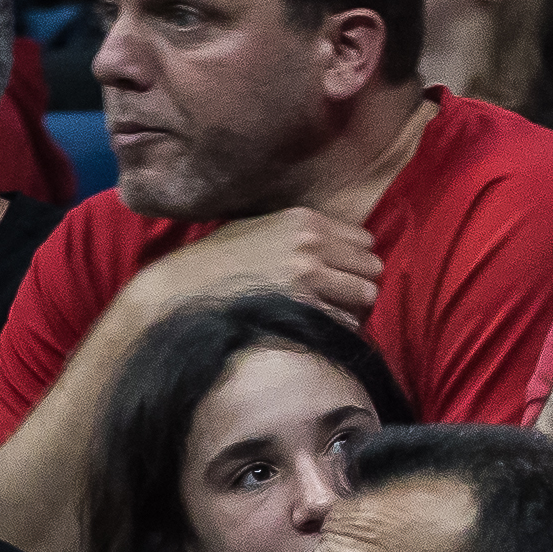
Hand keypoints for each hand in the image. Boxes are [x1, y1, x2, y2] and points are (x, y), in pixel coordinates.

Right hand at [145, 207, 382, 329]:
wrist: (181, 293)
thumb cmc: (215, 264)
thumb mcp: (257, 229)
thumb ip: (299, 234)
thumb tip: (335, 245)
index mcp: (304, 220)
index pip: (364, 239)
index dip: (355, 259)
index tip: (342, 273)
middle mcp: (312, 245)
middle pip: (371, 268)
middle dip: (359, 284)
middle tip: (340, 299)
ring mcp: (309, 278)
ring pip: (365, 296)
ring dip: (352, 309)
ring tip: (329, 316)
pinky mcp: (303, 310)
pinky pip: (345, 324)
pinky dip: (338, 330)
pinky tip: (317, 331)